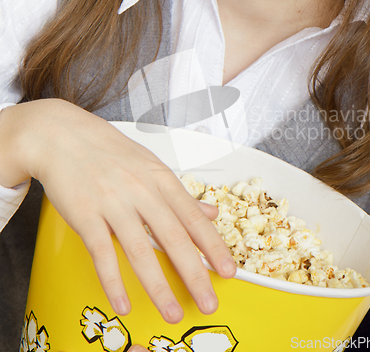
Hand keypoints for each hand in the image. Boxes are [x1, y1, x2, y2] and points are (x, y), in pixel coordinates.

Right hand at [0, 99, 235, 321]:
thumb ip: (180, 194)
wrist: (64, 136)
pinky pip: (102, 253)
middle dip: (194, 273)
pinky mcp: (85, 215)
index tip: (228, 270)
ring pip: (140, 250)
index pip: (193, 217)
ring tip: (171, 312)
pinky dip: (113, 281)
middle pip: (173, 238)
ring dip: (158, 286)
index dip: (213, 246)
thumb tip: (210, 212)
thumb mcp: (152, 166)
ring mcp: (113, 203)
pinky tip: (124, 303)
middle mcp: (141, 191)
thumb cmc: (111, 152)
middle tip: (209, 302)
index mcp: (161, 179)